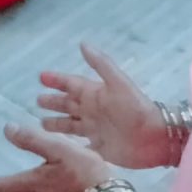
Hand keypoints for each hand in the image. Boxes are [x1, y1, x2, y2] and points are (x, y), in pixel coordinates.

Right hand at [36, 44, 169, 169]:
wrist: (154, 138)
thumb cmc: (135, 108)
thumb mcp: (118, 82)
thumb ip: (101, 64)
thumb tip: (82, 43)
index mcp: (95, 94)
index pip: (71, 84)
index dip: (57, 80)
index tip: (40, 76)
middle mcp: (93, 111)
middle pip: (68, 104)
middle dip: (53, 102)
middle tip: (37, 100)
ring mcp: (95, 130)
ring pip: (70, 125)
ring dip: (56, 123)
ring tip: (40, 123)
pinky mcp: (98, 148)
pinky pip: (77, 145)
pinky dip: (67, 145)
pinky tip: (56, 147)